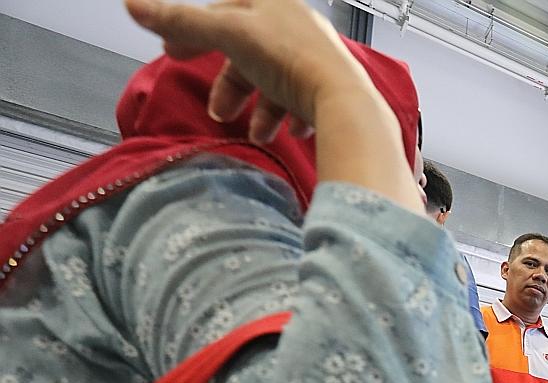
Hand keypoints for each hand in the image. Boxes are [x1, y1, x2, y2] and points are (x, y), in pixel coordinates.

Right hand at [125, 0, 370, 144]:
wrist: (345, 102)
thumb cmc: (290, 61)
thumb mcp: (227, 34)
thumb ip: (181, 21)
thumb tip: (132, 5)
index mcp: (275, 4)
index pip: (223, 13)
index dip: (192, 31)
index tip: (170, 53)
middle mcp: (300, 27)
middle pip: (251, 52)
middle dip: (231, 84)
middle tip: (217, 110)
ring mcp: (319, 59)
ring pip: (277, 82)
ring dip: (261, 110)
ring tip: (255, 133)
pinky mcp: (334, 91)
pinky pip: (304, 103)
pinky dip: (289, 118)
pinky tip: (285, 132)